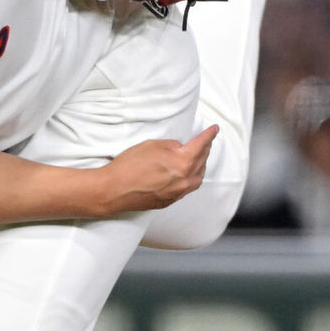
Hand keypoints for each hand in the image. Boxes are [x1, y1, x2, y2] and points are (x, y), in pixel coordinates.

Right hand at [96, 125, 218, 214]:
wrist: (114, 190)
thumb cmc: (129, 166)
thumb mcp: (151, 145)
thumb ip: (171, 146)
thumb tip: (180, 149)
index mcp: (183, 162)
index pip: (201, 145)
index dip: (209, 135)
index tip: (215, 129)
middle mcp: (185, 179)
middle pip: (202, 161)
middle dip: (205, 149)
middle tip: (207, 141)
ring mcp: (178, 192)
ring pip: (198, 177)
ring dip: (201, 165)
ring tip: (199, 158)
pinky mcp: (170, 200)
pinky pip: (188, 187)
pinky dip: (191, 178)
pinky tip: (186, 174)